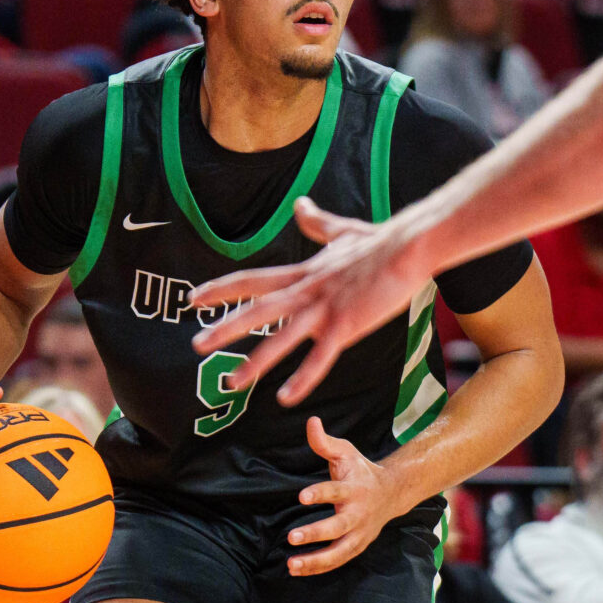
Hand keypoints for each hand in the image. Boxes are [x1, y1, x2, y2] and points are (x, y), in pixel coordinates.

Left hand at [191, 200, 425, 407]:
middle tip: (196, 345)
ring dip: (254, 362)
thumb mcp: (342, 231)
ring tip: (231, 382)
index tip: (194, 299)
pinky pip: (320, 358)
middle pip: (257, 310)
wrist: (408, 247)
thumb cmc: (379, 242)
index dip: (221, 290)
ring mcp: (325, 309)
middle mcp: (307, 292)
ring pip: (280, 338)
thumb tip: (301, 204)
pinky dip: (302, 378)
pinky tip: (285, 398)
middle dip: (224, 328)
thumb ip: (317, 223)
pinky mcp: (347, 325)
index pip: (252, 281)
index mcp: (303, 274)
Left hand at [287, 418, 405, 576]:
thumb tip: (311, 422)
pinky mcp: (357, 546)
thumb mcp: (346, 452)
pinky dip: (318, 568)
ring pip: (339, 552)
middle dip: (315, 533)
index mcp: (355, 489)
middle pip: (338, 528)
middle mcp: (359, 514)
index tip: (302, 496)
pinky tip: (297, 570)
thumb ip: (325, 442)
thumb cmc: (362, 471)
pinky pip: (338, 561)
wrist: (393, 493)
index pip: (336, 491)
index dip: (320, 493)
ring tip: (291, 564)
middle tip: (292, 537)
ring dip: (316, 561)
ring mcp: (360, 533)